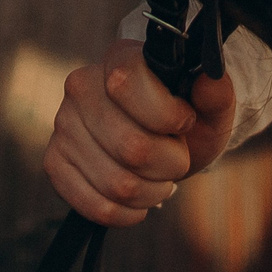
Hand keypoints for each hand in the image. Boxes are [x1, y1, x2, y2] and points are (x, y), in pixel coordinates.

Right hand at [42, 39, 234, 225]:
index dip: (167, 116)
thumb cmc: (186, 118)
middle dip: (169, 164)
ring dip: (152, 192)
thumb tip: (211, 77)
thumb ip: (216, 92)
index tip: (184, 122)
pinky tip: (139, 200)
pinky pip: (94, 205)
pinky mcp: (55, 162)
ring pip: (117, 183)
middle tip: (177, 158)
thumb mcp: (211, 106)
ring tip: (160, 178)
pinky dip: (127, 213)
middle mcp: (81, 86)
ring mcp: (63, 125)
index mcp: (118, 59)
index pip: (126, 84)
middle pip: (130, 147)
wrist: (162, 140)